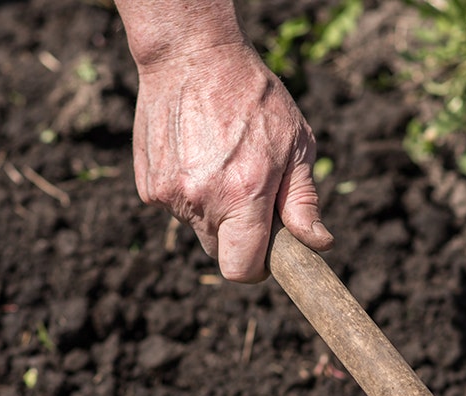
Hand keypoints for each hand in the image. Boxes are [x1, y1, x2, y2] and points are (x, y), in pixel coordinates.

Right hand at [131, 43, 332, 281]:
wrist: (192, 56)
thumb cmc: (254, 97)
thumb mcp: (296, 144)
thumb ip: (302, 201)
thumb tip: (317, 244)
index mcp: (243, 194)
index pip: (241, 268)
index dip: (256, 267)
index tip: (265, 253)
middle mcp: (201, 199)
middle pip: (218, 251)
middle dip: (236, 236)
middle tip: (247, 197)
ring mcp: (168, 194)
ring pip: (196, 227)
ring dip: (210, 208)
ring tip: (220, 160)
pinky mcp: (148, 185)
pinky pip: (174, 206)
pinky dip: (187, 191)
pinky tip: (196, 154)